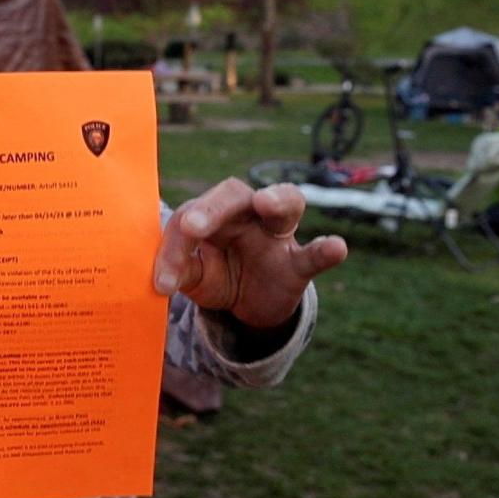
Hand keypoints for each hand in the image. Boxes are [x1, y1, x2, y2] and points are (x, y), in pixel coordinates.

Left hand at [153, 180, 346, 329]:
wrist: (248, 303)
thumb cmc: (217, 274)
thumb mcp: (194, 275)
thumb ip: (181, 270)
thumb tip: (162, 280)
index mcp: (214, 213)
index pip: (192, 216)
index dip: (174, 245)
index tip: (163, 279)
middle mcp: (248, 214)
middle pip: (234, 194)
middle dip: (212, 206)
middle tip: (191, 225)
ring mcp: (278, 235)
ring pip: (287, 202)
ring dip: (275, 199)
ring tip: (265, 202)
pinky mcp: (298, 264)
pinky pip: (314, 253)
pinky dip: (326, 250)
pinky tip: (336, 248)